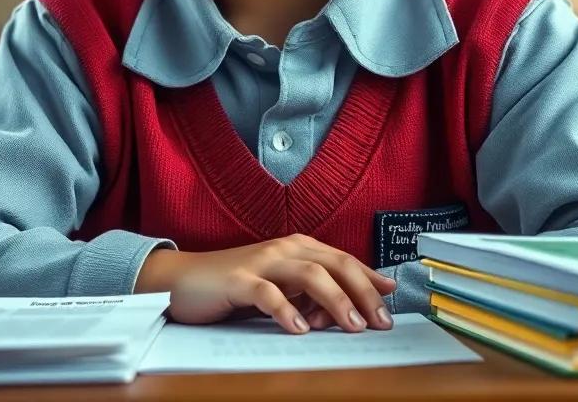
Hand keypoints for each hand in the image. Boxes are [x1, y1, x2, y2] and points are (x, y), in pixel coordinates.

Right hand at [134, 234, 395, 334]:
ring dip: (335, 300)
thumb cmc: (237, 286)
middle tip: (380, 321)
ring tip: (352, 326)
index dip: (370, 278)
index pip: (343, 260)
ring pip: (309, 274)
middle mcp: (285, 249)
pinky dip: (286, 310)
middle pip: (335, 264)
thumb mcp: (281, 289)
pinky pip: (267, 293)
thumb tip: (347, 315)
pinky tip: (299, 328)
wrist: (185, 279)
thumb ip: (311, 297)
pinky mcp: (238, 280)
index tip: (393, 297)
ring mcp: (262, 262)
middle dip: (362, 291)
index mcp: (298, 248)